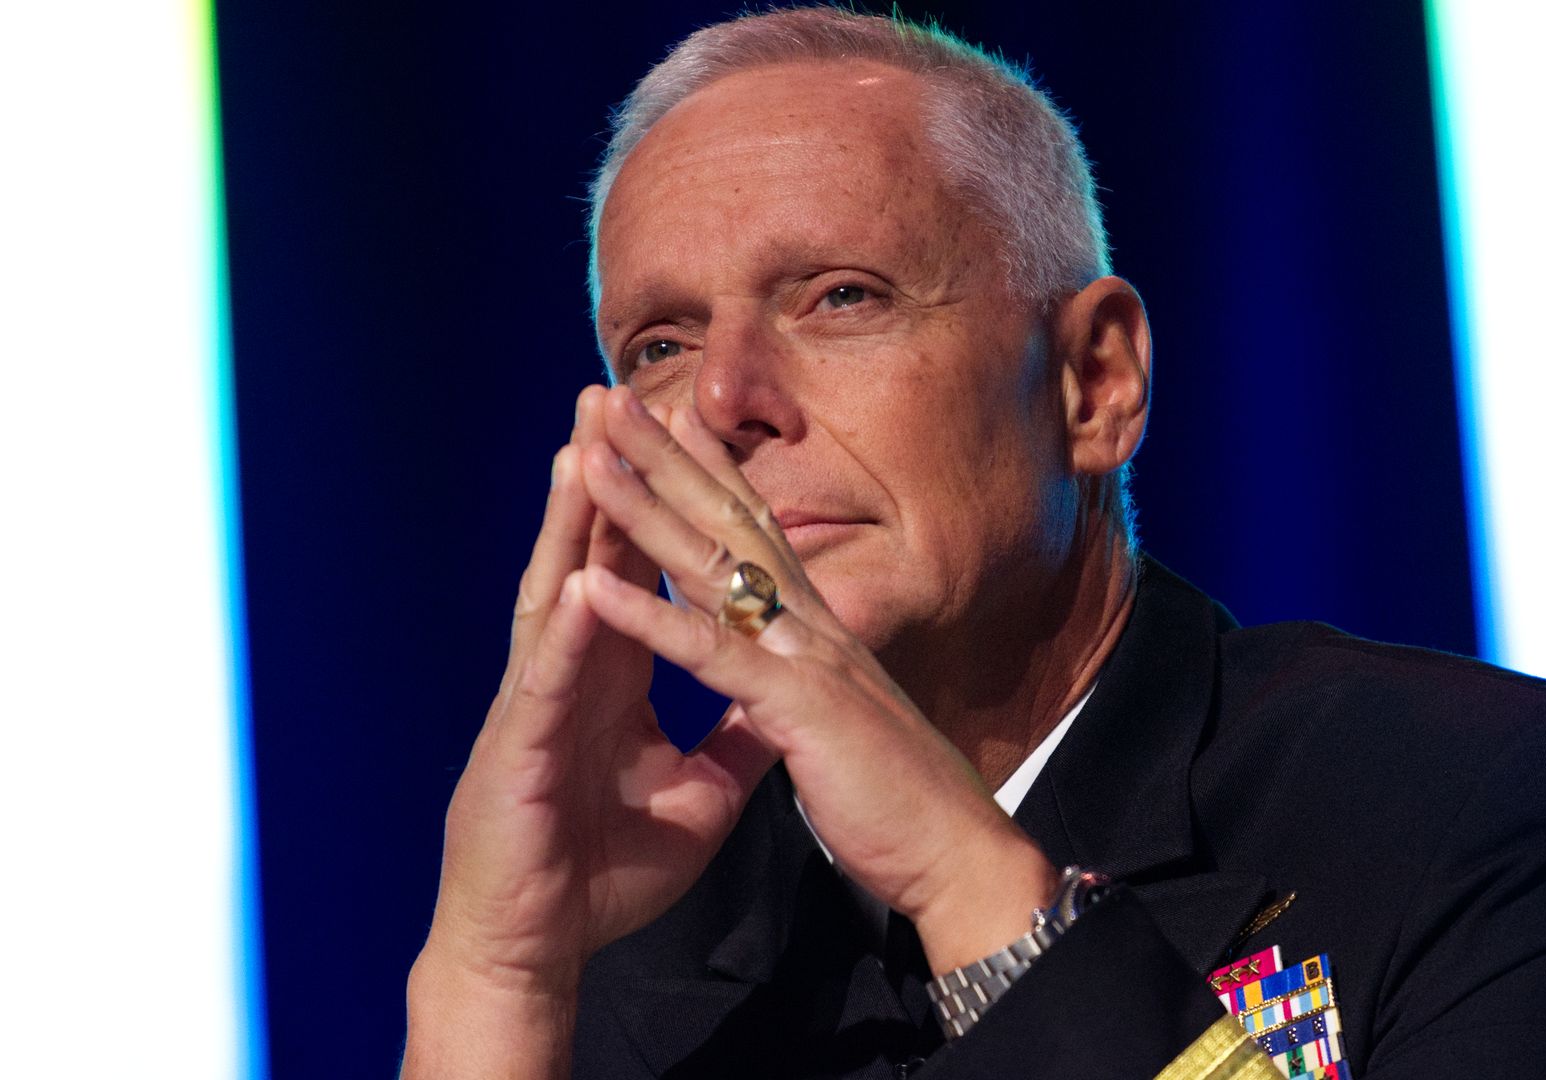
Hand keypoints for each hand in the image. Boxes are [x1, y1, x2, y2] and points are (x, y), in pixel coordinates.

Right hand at [404, 387, 775, 1078]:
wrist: (534, 946)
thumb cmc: (598, 873)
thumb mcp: (695, 796)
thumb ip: (735, 743)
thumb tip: (781, 699)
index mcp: (608, 677)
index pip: (633, 570)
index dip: (658, 503)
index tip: (684, 436)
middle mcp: (567, 673)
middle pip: (588, 557)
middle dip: (605, 477)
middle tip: (615, 394)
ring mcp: (536, 705)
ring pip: (555, 594)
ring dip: (571, 524)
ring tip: (586, 447)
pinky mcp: (518, 751)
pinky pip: (546, 681)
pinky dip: (567, 629)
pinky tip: (582, 581)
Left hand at [574, 384, 1055, 971]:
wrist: (959, 853)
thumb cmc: (901, 800)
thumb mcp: (845, 724)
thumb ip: (811, 684)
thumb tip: (787, 667)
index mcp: (821, 632)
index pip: (759, 534)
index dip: (713, 472)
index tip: (670, 419)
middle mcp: (814, 626)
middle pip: (730, 523)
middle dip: (668, 456)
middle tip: (611, 396)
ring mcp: (807, 659)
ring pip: (713, 568)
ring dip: (646, 508)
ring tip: (589, 457)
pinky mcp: (797, 707)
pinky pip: (712, 655)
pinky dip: (651, 618)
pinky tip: (597, 586)